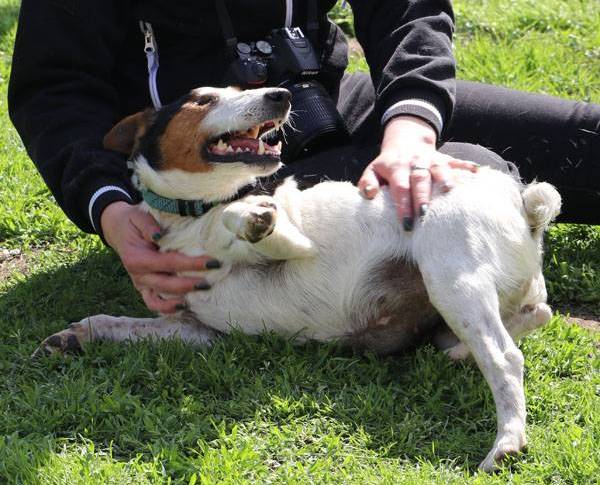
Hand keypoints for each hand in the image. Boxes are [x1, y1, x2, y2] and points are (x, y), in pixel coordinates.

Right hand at [101, 201, 219, 312]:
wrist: (119, 229)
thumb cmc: (133, 222)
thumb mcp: (139, 217)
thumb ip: (149, 226)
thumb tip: (160, 236)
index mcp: (137, 258)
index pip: (169, 262)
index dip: (191, 264)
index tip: (212, 262)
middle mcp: (138, 275)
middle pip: (167, 284)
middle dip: (190, 285)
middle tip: (210, 282)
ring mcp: (141, 284)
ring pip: (159, 300)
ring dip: (180, 300)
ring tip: (199, 295)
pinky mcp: (144, 289)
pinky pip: (153, 304)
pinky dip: (167, 308)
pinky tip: (184, 306)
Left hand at [358, 116, 478, 229]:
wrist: (404, 140)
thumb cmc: (387, 165)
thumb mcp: (372, 171)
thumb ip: (367, 183)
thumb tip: (369, 194)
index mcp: (396, 167)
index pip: (399, 187)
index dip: (403, 205)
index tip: (406, 224)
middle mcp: (415, 162)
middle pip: (420, 179)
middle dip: (423, 197)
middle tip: (425, 215)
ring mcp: (432, 159)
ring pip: (440, 168)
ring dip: (445, 179)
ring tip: (450, 192)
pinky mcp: (445, 158)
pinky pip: (458, 162)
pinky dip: (469, 167)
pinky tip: (480, 173)